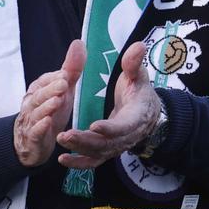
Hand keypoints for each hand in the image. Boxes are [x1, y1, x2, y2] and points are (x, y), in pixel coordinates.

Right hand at [14, 39, 83, 166]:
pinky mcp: (33, 138)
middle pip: (39, 95)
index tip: (66, 74)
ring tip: (57, 101)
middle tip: (64, 84)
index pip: (44, 81)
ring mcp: (31, 121)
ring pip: (36, 113)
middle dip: (50, 89)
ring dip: (46, 106)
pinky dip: (40, 127)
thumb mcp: (63, 91)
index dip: (54, 78)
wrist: (31, 142)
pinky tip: (48, 123)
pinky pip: (35, 132)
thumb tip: (79, 42)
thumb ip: (71, 69)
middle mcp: (31, 103)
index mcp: (38, 90)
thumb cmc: (49, 111)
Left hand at [58, 41, 159, 170]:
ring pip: (98, 153)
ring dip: (79, 150)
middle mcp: (126, 136)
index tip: (94, 126)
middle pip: (107, 144)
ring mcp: (116, 146)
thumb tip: (138, 46)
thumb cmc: (139, 91)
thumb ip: (134, 63)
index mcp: (136, 116)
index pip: (124, 126)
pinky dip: (79, 163)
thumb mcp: (139, 75)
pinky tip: (62, 159)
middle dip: (86, 141)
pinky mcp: (107, 151)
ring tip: (60, 141)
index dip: (110, 128)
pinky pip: (93, 161)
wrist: (148, 114)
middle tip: (66, 134)